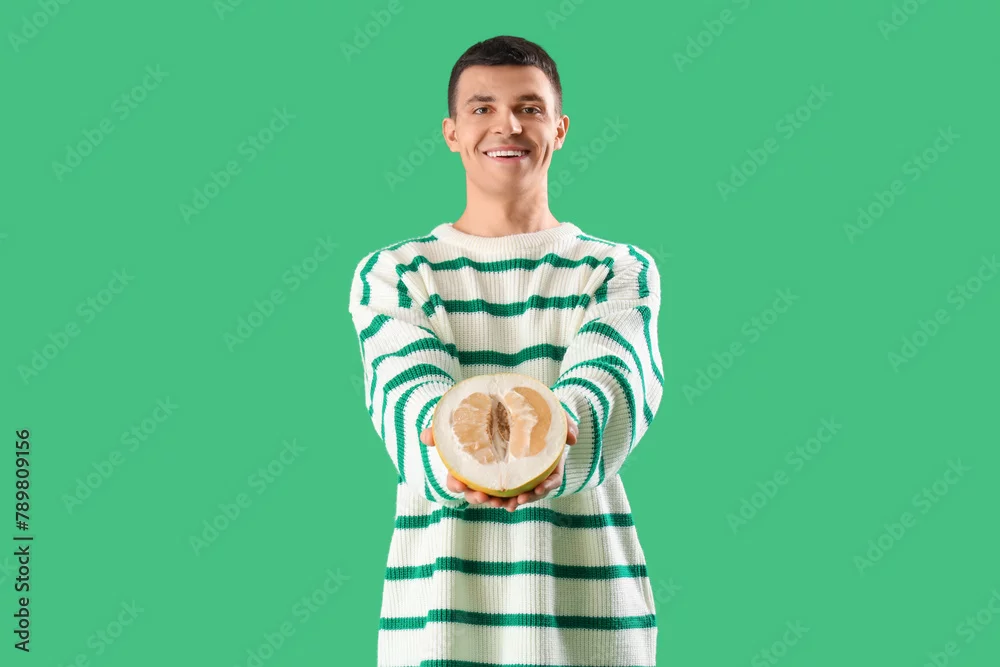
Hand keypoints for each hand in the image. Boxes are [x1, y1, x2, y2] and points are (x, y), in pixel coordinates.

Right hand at [420, 412, 578, 511]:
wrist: (534, 407)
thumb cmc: (498, 413)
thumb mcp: (476, 414)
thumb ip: (450, 424)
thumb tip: (424, 437)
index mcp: (477, 464)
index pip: (460, 481)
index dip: (457, 485)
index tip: (458, 483)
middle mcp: (495, 475)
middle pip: (484, 495)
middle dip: (482, 499)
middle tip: (482, 497)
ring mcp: (516, 477)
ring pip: (510, 497)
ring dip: (508, 501)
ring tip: (509, 502)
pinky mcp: (540, 473)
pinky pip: (538, 487)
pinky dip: (536, 491)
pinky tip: (533, 490)